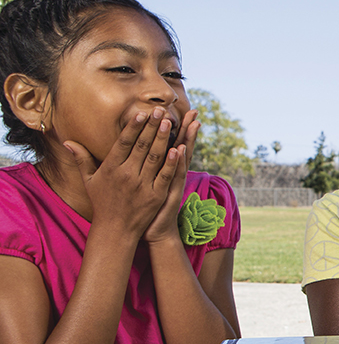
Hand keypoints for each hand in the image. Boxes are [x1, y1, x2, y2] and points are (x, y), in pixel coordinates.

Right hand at [66, 108, 181, 239]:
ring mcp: (142, 185)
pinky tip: (179, 149)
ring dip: (163, 139)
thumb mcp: (89, 181)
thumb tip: (67, 141)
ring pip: (155, 157)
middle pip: (141, 146)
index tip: (140, 113)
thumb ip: (82, 159)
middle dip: (151, 127)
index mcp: (111, 169)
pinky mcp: (156, 195)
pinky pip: (165, 175)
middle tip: (159, 110)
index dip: (133, 128)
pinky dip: (172, 162)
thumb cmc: (102, 202)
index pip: (123, 143)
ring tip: (169, 122)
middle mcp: (126, 175)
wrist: (115, 230)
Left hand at [144, 110, 200, 244]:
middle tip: (194, 111)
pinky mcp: (170, 192)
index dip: (179, 129)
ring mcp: (174, 182)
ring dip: (187, 140)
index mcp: (166, 170)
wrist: (155, 232)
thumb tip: (140, 155)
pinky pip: (174, 174)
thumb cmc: (146, 209)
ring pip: (182, 157)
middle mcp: (173, 174)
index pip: (174, 145)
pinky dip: (178, 162)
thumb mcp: (147, 186)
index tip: (184, 112)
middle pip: (182, 146)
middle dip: (187, 129)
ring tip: (193, 123)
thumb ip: (146, 169)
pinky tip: (180, 149)